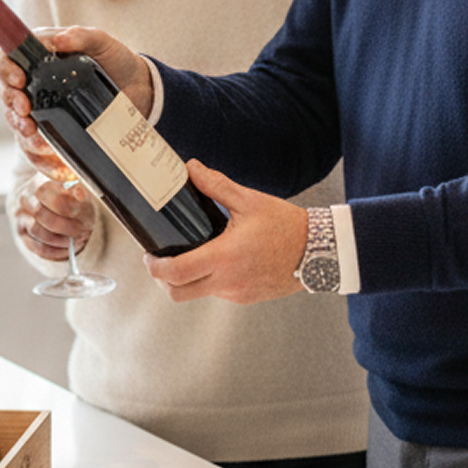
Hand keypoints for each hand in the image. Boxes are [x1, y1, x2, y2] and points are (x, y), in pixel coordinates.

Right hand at [0, 25, 154, 173]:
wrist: (139, 90)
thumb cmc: (116, 61)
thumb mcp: (101, 43)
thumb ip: (81, 36)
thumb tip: (58, 40)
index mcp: (38, 57)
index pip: (7, 61)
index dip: (6, 70)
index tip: (19, 80)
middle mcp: (34, 84)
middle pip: (6, 95)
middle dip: (12, 105)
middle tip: (25, 111)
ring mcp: (41, 110)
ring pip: (18, 125)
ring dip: (24, 134)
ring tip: (40, 140)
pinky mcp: (53, 133)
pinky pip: (37, 151)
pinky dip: (42, 160)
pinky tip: (56, 166)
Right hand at [13, 176, 97, 261]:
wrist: (66, 211)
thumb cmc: (74, 200)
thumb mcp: (80, 192)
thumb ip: (79, 191)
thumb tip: (79, 193)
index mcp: (40, 181)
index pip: (43, 191)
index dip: (62, 203)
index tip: (78, 211)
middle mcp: (27, 197)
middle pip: (39, 213)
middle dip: (64, 224)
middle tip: (80, 229)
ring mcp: (22, 216)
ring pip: (37, 231)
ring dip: (60, 238)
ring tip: (76, 239)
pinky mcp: (23, 234)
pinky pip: (37, 247)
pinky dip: (55, 250)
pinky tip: (67, 248)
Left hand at [144, 160, 308, 303]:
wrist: (318, 251)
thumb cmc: (286, 226)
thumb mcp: (249, 201)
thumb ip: (216, 186)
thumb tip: (191, 168)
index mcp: (225, 257)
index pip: (176, 273)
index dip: (154, 267)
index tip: (148, 256)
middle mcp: (228, 281)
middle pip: (178, 294)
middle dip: (162, 280)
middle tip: (160, 260)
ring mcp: (237, 294)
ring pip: (198, 294)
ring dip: (187, 279)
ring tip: (191, 253)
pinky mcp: (246, 298)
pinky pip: (217, 293)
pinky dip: (209, 280)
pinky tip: (217, 259)